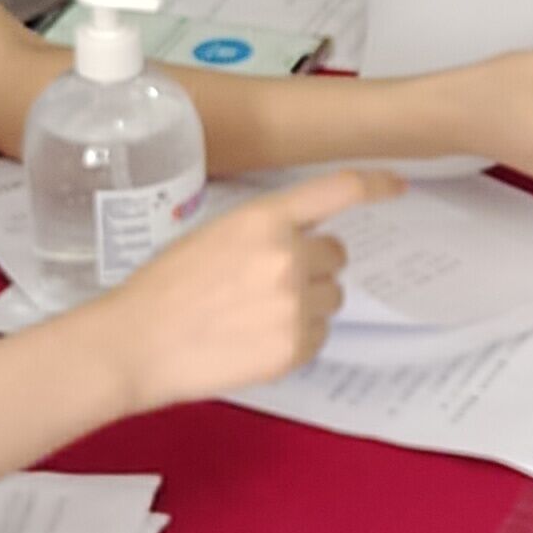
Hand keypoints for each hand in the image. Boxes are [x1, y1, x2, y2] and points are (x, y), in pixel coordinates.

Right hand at [96, 168, 396, 406]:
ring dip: (306, 304)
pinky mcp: (294, 348)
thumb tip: (300, 241)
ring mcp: (295, 305)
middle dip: (312, 267)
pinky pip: (317, 337)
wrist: (135, 343)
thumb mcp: (213, 235)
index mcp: (263, 219)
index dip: (374, 185)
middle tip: (267, 285)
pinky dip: (294, 340)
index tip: (397, 185)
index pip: (337, 190)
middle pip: (336, 256)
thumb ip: (263, 232)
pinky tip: (252, 342)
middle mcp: (288, 256)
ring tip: (254, 317)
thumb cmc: (164, 287)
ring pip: (331, 298)